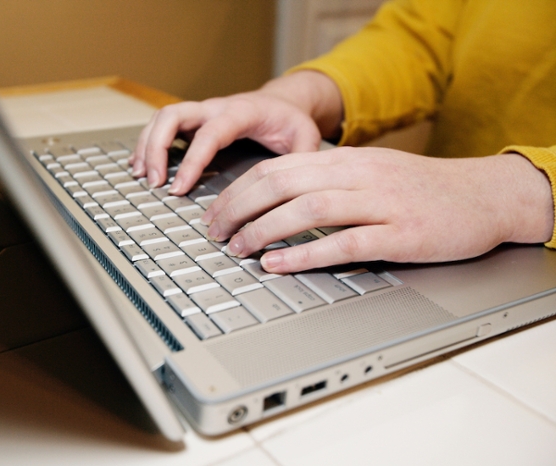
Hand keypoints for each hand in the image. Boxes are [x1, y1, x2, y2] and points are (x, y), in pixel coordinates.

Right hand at [130, 71, 342, 194]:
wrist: (281, 102)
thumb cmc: (289, 120)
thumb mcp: (304, 135)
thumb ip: (302, 157)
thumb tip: (292, 185)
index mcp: (240, 112)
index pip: (208, 134)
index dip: (191, 160)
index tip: (179, 187)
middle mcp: (214, 108)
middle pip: (172, 116)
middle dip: (156, 148)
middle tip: (154, 181)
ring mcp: (200, 112)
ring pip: (161, 118)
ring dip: (146, 146)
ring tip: (141, 176)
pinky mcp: (192, 121)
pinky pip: (161, 126)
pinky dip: (147, 145)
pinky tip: (140, 167)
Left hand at [201, 147, 553, 272]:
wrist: (482, 196)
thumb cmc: (421, 190)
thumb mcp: (370, 173)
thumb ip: (327, 182)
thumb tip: (276, 201)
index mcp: (346, 160)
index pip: (277, 167)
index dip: (239, 190)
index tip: (217, 211)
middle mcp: (358, 176)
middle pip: (282, 184)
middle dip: (239, 208)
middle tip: (216, 232)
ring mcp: (380, 204)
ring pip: (307, 209)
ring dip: (264, 230)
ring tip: (238, 248)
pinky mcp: (399, 234)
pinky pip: (343, 243)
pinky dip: (305, 254)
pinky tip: (278, 264)